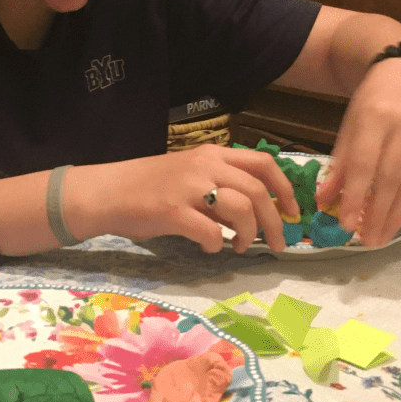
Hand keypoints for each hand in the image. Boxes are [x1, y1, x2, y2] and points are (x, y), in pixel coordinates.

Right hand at [70, 145, 300, 253]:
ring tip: (240, 246)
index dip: (286, 188)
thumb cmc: (148, 185)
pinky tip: (209, 247)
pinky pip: (210, 232)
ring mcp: (189, 188)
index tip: (293, 212)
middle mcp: (205, 165)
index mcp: (212, 154)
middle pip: (259, 191)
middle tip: (276, 244)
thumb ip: (220, 183)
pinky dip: (217, 244)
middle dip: (275, 222)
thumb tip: (255, 208)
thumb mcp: (189, 173)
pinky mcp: (173, 211)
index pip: (264, 162)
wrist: (107, 191)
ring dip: (249, 234)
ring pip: (242, 209)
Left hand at [314, 57, 400, 246]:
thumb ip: (340, 162)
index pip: (365, 164)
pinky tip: (400, 218)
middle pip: (393, 177)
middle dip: (379, 213)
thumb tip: (324, 200)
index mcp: (376, 116)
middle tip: (367, 241)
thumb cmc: (374, 99)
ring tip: (382, 237)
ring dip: (398, 215)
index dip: (357, 197)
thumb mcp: (351, 123)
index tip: (347, 224)